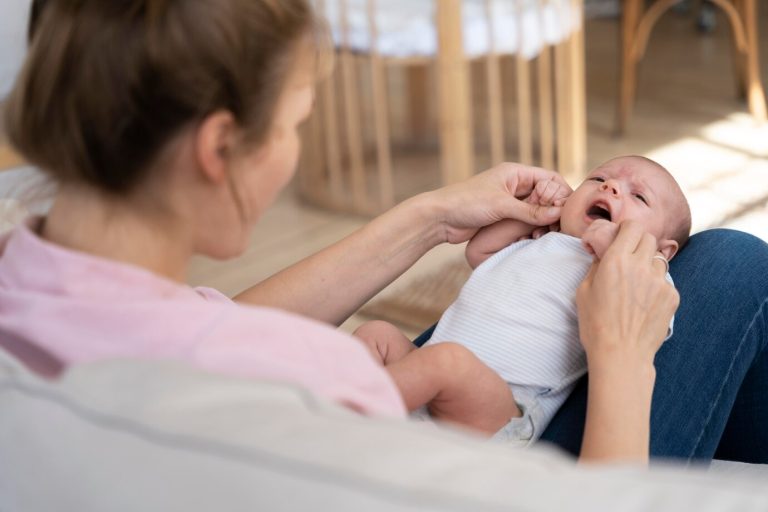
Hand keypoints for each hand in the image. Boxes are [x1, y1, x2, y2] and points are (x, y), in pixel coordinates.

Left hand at [427, 162, 571, 244]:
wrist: (440, 218)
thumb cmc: (466, 203)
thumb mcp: (501, 205)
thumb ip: (530, 211)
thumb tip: (558, 213)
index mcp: (515, 173)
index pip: (550, 178)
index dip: (561, 192)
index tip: (567, 210)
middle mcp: (514, 185)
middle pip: (546, 195)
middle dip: (554, 209)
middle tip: (558, 226)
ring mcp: (509, 201)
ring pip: (537, 209)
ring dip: (543, 221)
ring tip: (545, 234)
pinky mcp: (503, 216)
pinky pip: (525, 220)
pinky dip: (532, 227)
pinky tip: (534, 237)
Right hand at [576, 221, 678, 369]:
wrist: (621, 355)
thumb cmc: (595, 325)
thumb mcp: (583, 291)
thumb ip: (596, 265)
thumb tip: (603, 252)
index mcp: (616, 260)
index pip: (632, 227)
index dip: (626, 229)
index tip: (621, 236)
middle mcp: (640, 266)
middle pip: (649, 239)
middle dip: (638, 243)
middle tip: (628, 257)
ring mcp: (659, 281)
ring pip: (658, 260)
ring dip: (648, 264)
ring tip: (636, 284)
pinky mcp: (672, 296)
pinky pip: (665, 281)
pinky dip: (655, 286)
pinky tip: (644, 303)